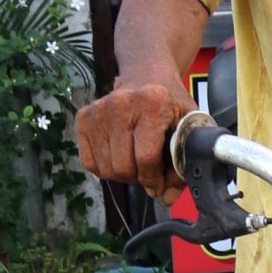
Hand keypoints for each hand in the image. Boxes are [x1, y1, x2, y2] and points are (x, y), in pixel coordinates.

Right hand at [75, 78, 195, 198]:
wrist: (146, 75)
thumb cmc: (170, 104)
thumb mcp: (188, 127)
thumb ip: (183, 163)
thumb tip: (167, 197)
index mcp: (152, 103)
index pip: (146, 157)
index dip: (154, 179)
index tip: (159, 184)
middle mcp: (120, 103)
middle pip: (123, 166)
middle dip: (139, 178)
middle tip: (148, 172)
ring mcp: (98, 110)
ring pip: (106, 169)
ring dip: (123, 174)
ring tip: (135, 162)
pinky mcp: (83, 118)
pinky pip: (90, 163)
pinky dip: (105, 168)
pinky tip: (119, 156)